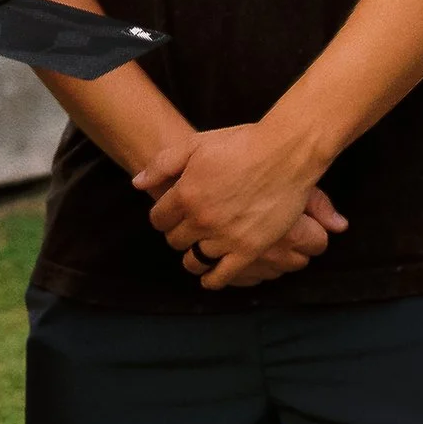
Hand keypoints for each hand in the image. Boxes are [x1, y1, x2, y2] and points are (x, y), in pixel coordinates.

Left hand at [135, 124, 347, 291]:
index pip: (158, 219)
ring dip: (193, 255)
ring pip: (194, 260)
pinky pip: (221, 276)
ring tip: (199, 247)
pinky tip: (209, 275)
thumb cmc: (241, 143)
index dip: (163, 216)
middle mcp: (201, 219)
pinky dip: (212, 279)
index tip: (171, 214)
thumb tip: (137, 184)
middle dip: (177, 233)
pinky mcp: (249, 250)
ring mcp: (225, 237)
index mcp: (185, 193)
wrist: (285, 154)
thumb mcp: (196, 144)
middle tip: (188, 227)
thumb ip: (162, 164)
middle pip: (175, 240)